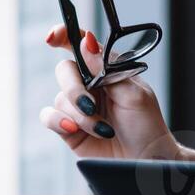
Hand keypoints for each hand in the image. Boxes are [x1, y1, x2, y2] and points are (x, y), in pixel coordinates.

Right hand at [39, 24, 182, 160]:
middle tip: (91, 106)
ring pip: (60, 98)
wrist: (145, 160)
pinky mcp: (68, 128)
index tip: (52, 37)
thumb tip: (86, 42)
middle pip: (64, 70)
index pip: (81, 43)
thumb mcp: (134, 93)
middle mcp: (89, 84)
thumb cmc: (146, 125)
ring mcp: (77, 105)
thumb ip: (107, 69)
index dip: (64, 35)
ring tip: (103, 130)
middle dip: (75, 89)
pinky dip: (59, 122)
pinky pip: (49, 116)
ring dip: (81, 115)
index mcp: (106, 69)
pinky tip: (73, 129)